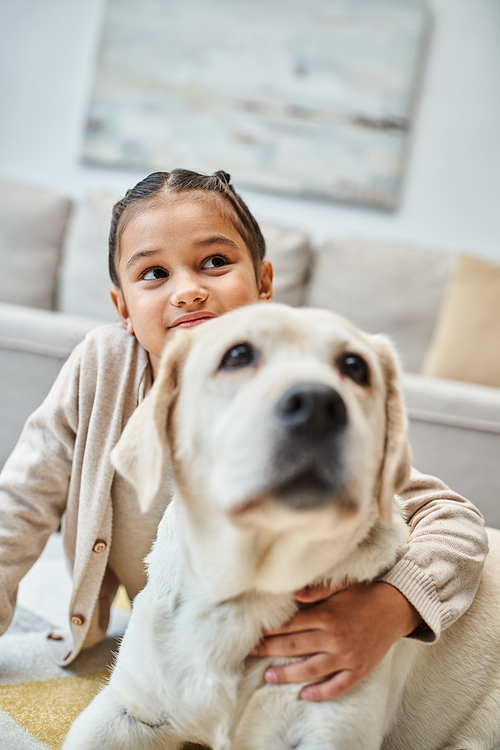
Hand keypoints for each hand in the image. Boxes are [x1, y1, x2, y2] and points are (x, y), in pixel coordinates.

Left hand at [250, 581, 421, 700]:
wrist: (395, 608)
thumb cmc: (364, 594)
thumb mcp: (340, 585)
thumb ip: (315, 590)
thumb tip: (293, 593)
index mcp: (326, 615)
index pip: (289, 625)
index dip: (269, 630)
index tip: (253, 633)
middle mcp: (334, 638)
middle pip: (294, 647)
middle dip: (269, 651)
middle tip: (250, 653)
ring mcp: (346, 656)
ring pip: (310, 670)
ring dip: (287, 675)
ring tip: (268, 676)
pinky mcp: (359, 669)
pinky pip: (337, 686)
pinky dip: (321, 693)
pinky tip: (305, 695)